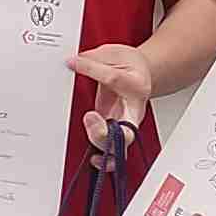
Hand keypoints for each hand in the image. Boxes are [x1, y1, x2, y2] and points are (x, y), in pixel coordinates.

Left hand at [68, 42, 152, 164]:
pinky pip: (115, 152)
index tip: (72, 63)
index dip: (90, 69)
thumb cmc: (129, 66)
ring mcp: (128, 124)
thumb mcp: (113, 54)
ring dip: (103, 145)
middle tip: (90, 116)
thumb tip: (73, 63)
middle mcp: (134, 109)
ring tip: (89, 128)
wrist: (142, 74)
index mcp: (136, 84)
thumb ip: (94, 59)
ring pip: (121, 146)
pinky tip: (95, 159)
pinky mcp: (119, 132)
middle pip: (127, 130)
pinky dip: (107, 161)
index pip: (113, 79)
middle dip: (106, 131)